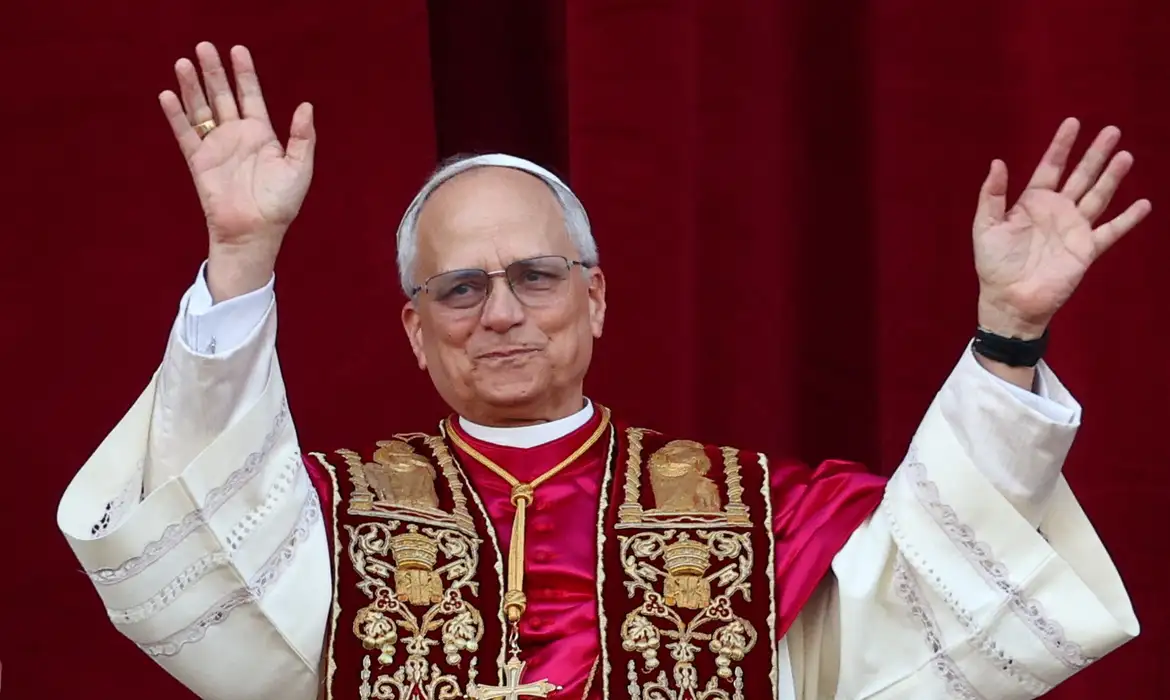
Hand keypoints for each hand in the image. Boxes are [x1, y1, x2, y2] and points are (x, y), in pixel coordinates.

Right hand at [159, 42, 315, 299]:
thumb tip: (306, 105)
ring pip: (201, 109)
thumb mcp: (300, 168)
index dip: (244, 73)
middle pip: (223, 95)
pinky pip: (185, 134)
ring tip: (184, 63)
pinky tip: (168, 95)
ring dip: (192, 87)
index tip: (238, 50)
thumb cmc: (280, 204)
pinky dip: (176, 115)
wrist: (255, 232)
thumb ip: (303, 137)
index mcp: (262, 134)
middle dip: (214, 72)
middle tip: (204, 46)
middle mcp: (237, 136)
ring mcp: (216, 147)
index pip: (251, 95)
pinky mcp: (199, 161)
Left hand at [972, 118, 1150, 337]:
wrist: (1009, 300)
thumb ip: (992, 195)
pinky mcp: (1086, 249)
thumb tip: (997, 162)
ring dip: (1112, 177)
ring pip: (1098, 196)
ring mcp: (1074, 229)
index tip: (1073, 122)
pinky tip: (1144, 204)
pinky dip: (1128, 219)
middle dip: (1095, 154)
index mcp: (1032, 203)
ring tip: (1125, 155)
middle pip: (1080, 176)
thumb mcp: (986, 227)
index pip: (1050, 167)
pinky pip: (1111, 231)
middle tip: (1111, 130)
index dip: (1061, 145)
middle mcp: (1057, 211)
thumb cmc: (994, 265)